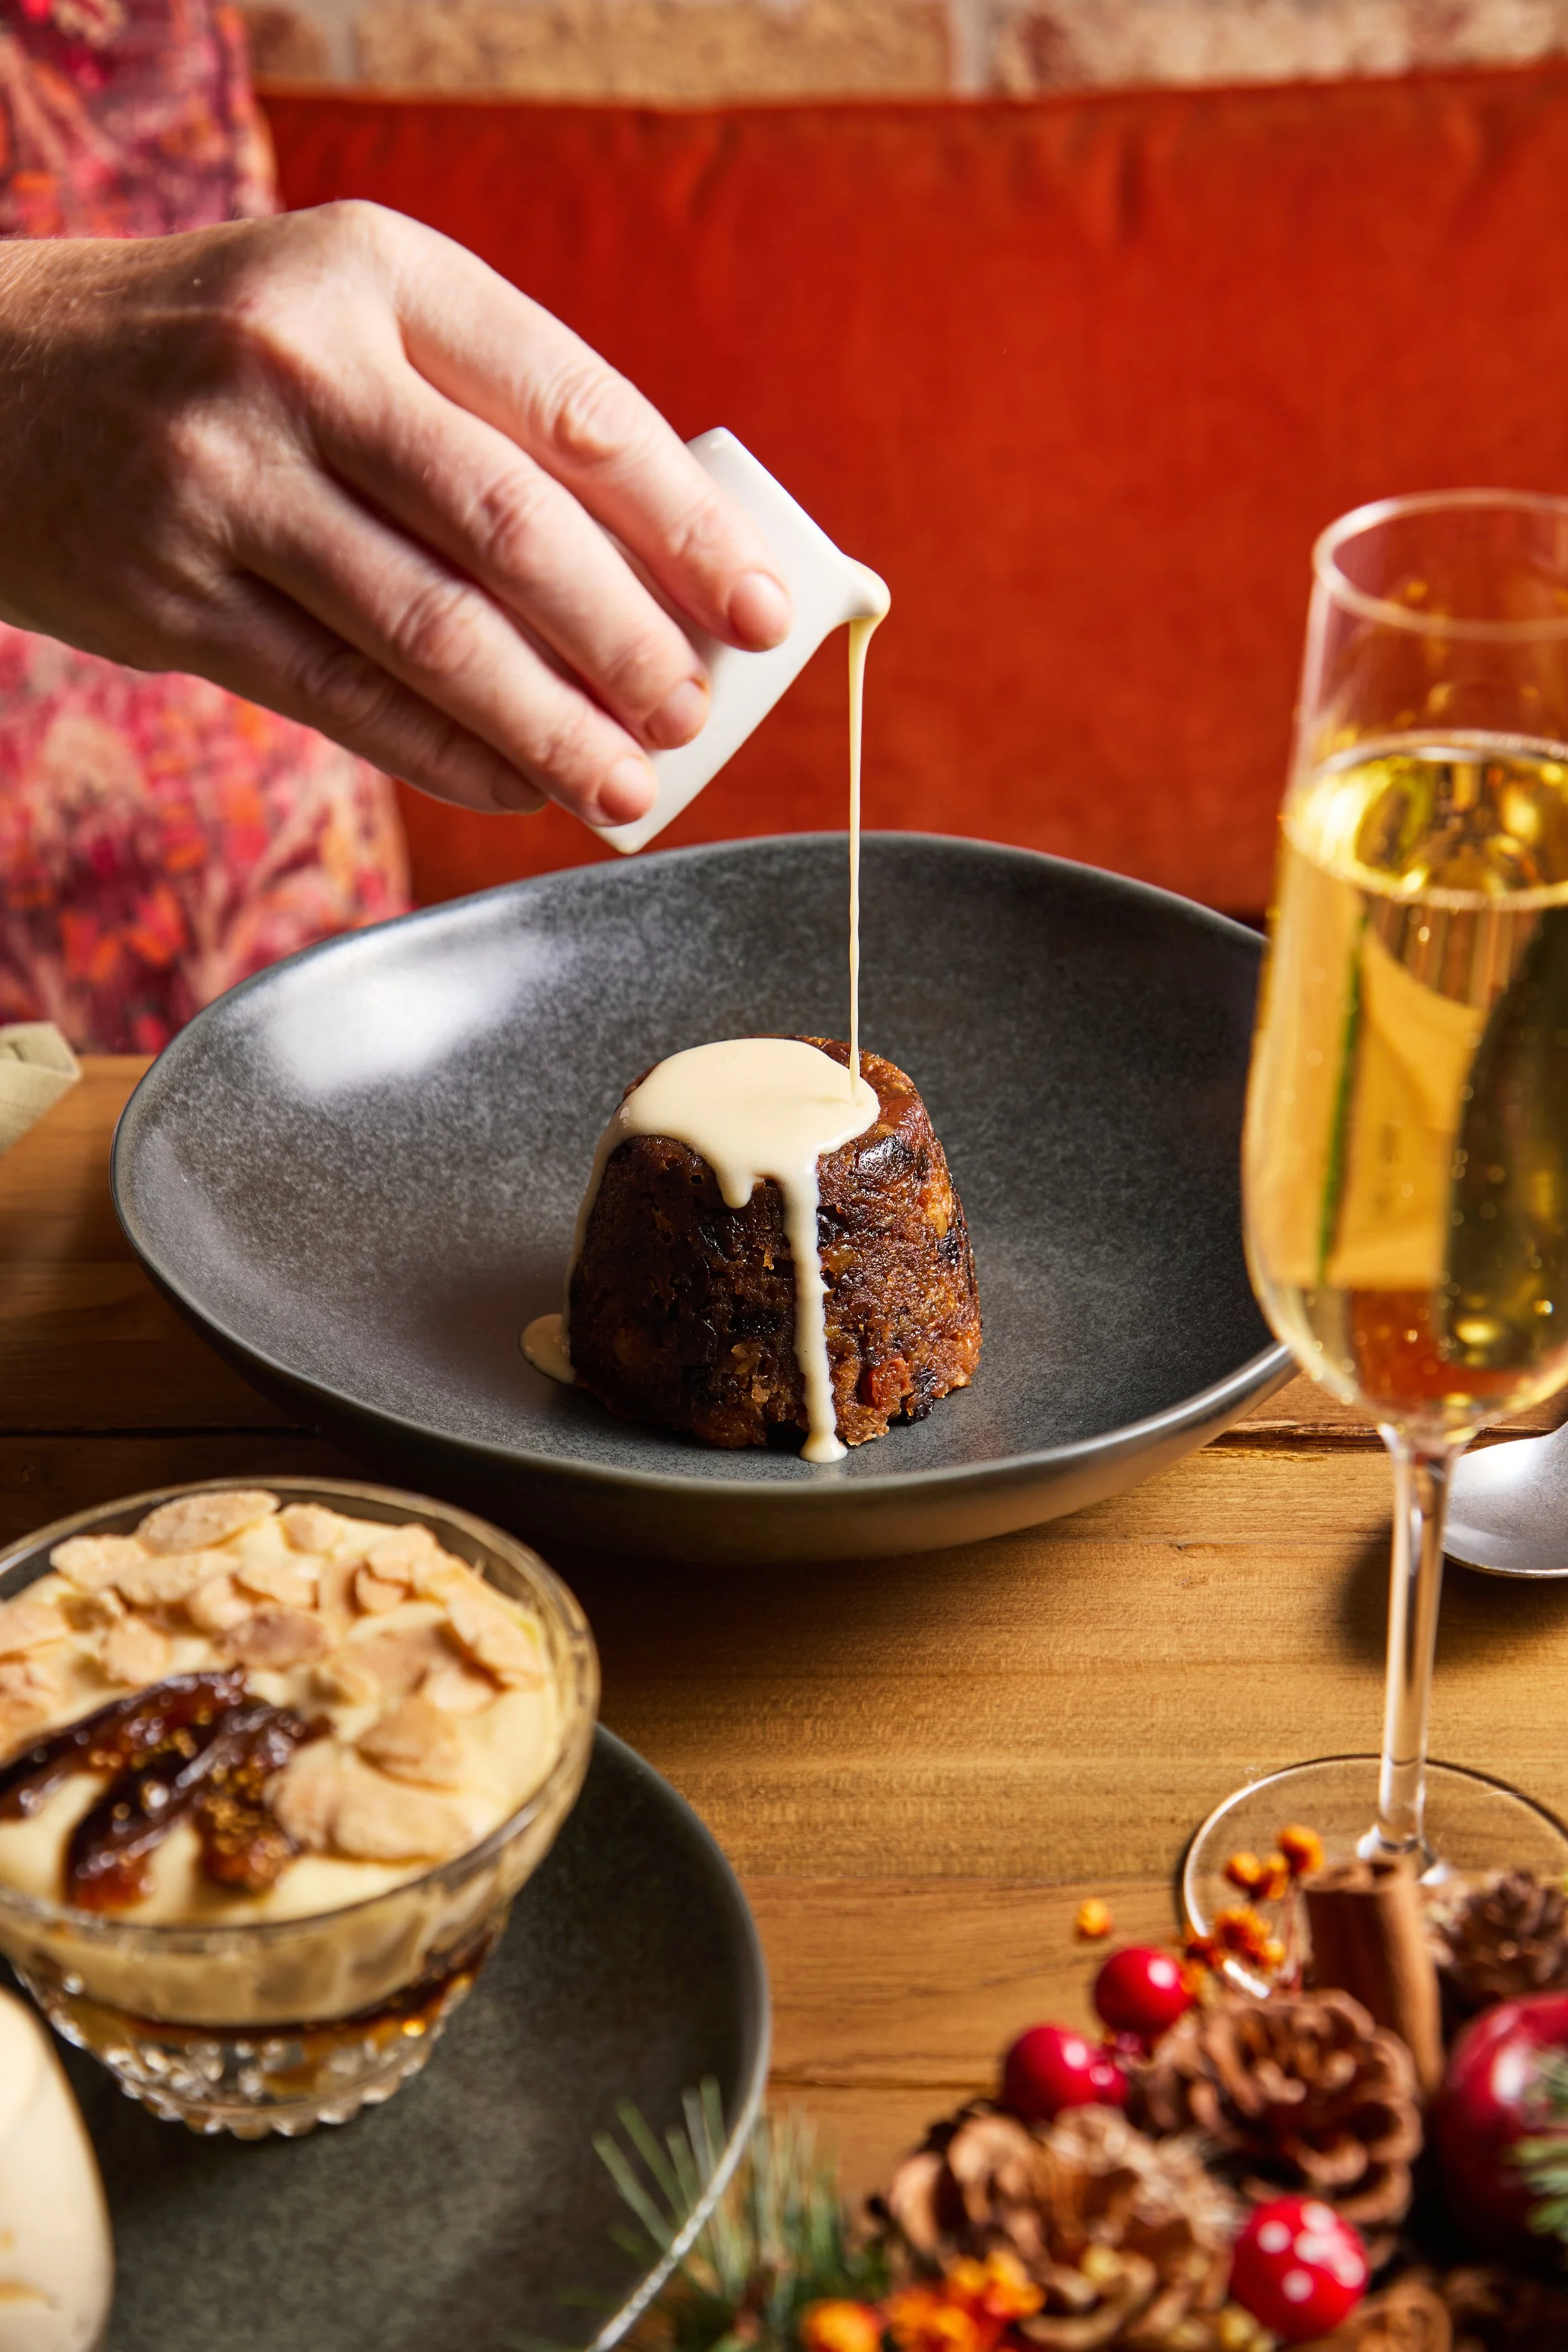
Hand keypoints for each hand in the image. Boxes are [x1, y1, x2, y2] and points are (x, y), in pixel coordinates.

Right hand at [0, 203, 792, 826]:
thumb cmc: (218, 358)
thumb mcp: (346, 315)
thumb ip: (479, 412)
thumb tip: (654, 569)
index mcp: (377, 270)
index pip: (572, 406)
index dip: (685, 523)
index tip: (761, 607)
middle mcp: (301, 361)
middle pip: (513, 527)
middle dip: (629, 640)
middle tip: (697, 713)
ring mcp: (228, 482)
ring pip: (432, 631)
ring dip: (549, 724)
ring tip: (627, 784)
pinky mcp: (177, 596)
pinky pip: (347, 698)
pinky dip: (447, 754)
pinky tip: (515, 785)